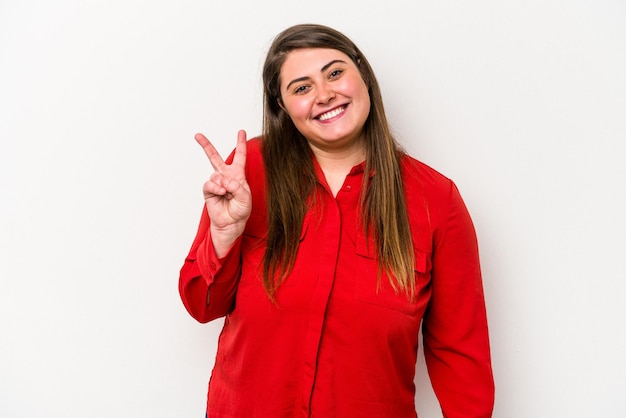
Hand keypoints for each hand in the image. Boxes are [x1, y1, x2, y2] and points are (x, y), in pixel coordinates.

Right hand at [195, 130, 250, 255]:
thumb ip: (238, 187)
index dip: (240, 144)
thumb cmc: (240, 210)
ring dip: (223, 184)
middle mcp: (225, 176)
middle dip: (206, 146)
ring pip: (216, 175)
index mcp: (237, 175)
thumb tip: (224, 180)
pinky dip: (216, 187)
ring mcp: (216, 183)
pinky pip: (210, 184)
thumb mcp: (245, 197)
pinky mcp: (208, 191)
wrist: (231, 223)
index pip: (239, 156)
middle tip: (197, 135)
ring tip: (227, 193)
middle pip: (215, 158)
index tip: (241, 132)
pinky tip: (221, 192)